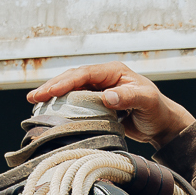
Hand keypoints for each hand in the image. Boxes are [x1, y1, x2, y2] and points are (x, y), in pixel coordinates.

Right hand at [26, 61, 193, 142]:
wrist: (161, 123)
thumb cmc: (157, 110)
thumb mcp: (146, 101)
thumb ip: (127, 98)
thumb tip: (107, 96)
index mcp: (114, 71)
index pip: (85, 73)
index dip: (66, 82)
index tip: (50, 92)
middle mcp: (104, 77)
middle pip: (73, 78)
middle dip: (52, 87)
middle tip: (33, 97)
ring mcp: (99, 89)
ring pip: (71, 89)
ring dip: (53, 95)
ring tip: (35, 103)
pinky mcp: (97, 102)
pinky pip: (76, 101)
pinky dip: (62, 105)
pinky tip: (49, 111)